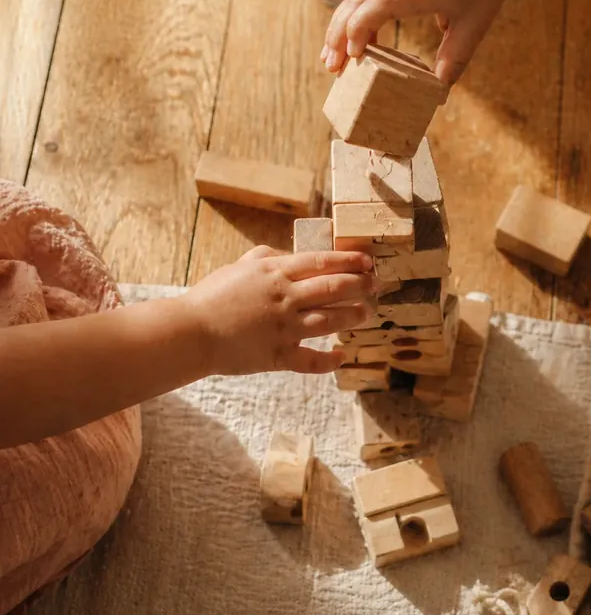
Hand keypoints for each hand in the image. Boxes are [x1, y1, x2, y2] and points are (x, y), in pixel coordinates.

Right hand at [180, 246, 373, 374]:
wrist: (190, 332)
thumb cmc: (211, 296)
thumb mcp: (239, 266)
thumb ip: (266, 256)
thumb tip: (290, 254)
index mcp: (274, 273)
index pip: (321, 262)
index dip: (348, 261)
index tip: (367, 262)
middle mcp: (284, 298)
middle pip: (332, 288)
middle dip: (358, 285)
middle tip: (374, 285)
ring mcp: (283, 327)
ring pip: (329, 320)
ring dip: (352, 316)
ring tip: (366, 313)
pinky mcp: (278, 355)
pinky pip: (310, 359)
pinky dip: (329, 360)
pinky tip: (341, 356)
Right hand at [321, 0, 512, 85]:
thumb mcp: (475, 26)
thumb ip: (455, 58)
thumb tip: (439, 90)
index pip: (382, 2)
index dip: (362, 27)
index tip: (354, 55)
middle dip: (340, 34)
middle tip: (331, 67)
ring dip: (340, 26)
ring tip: (330, 59)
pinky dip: (351, 16)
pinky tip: (349, 41)